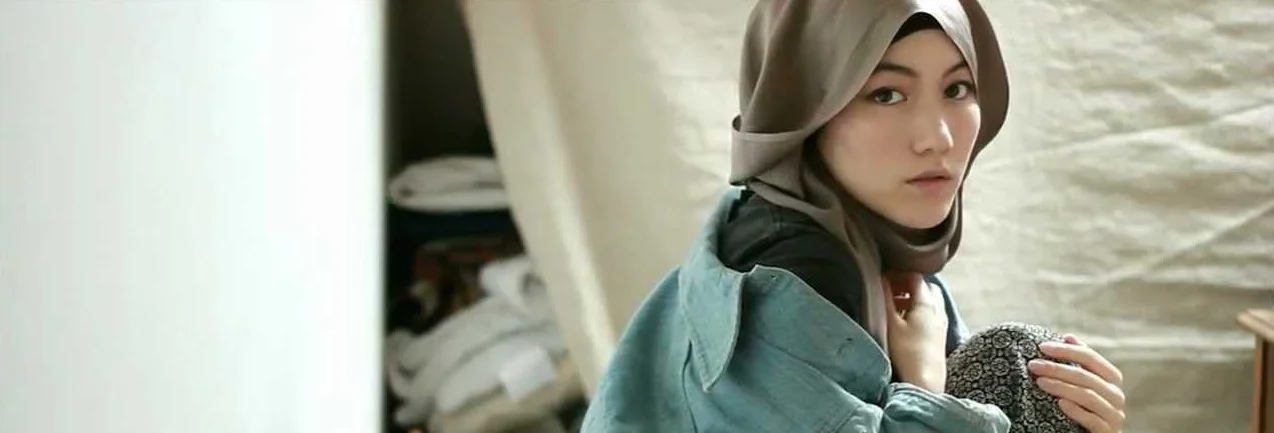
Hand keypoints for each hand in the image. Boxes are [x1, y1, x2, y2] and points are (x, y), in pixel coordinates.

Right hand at [884, 272, 947, 393]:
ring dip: (912, 298)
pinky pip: (930, 313)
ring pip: (929, 300)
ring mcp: (941, 322)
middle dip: (907, 285)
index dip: (898, 273)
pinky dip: (918, 310)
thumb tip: (880, 278)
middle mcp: (938, 309)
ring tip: (895, 307)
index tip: (883, 278)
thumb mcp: (890, 323)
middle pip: (924, 286)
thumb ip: (884, 298)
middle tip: (889, 291)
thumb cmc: (907, 352)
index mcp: (927, 302)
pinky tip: (905, 322)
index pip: (915, 276)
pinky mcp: (940, 335)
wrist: (926, 381)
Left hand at [1029, 334, 1125, 432]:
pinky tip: (1059, 404)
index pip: (1090, 358)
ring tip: (1040, 382)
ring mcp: (1114, 415)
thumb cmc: (1086, 406)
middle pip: (1085, 376)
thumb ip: (1080, 362)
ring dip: (1062, 387)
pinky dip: (1075, 410)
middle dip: (1057, 368)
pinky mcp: (1107, 432)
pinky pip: (1092, 419)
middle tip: (1033, 365)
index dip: (1066, 350)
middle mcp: (1116, 394)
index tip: (1042, 346)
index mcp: (1112, 378)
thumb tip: (1068, 336)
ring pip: (1088, 396)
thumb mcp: (1084, 383)